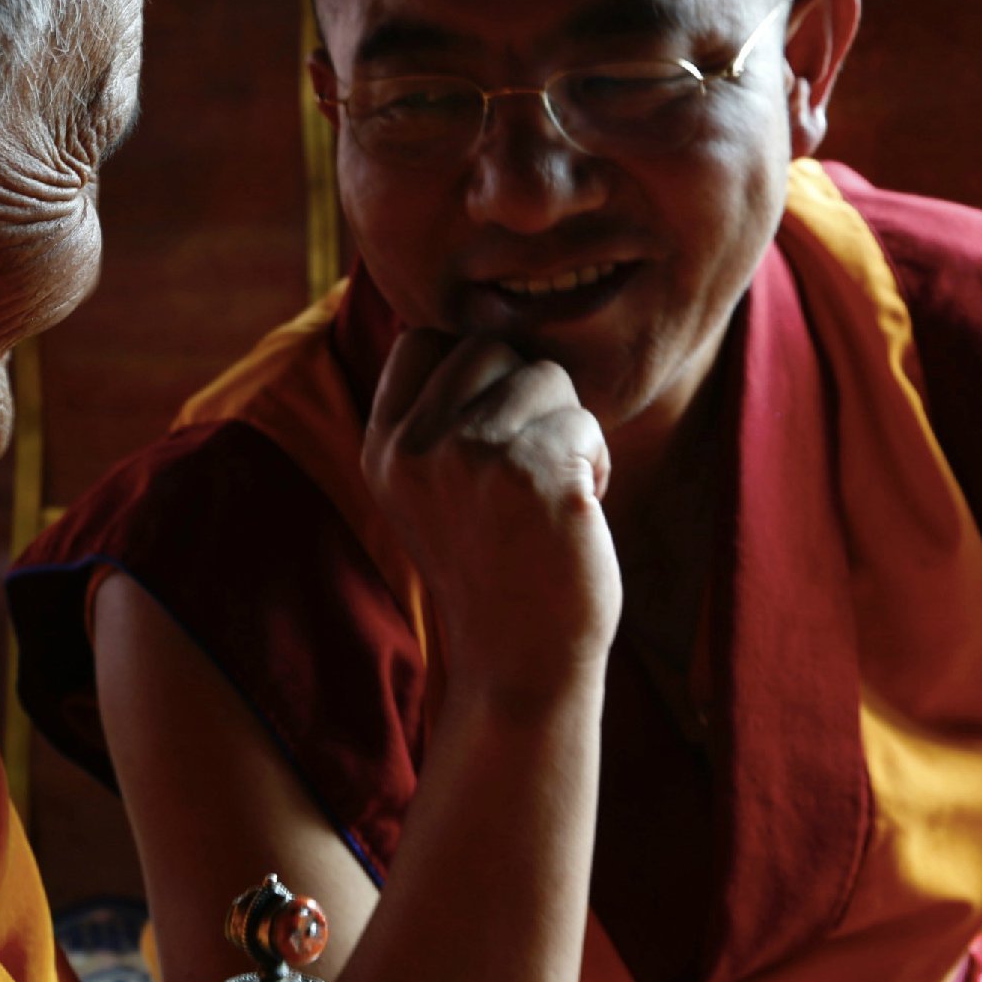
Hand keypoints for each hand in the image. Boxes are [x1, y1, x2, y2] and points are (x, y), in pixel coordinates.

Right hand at [361, 330, 621, 698]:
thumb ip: (434, 413)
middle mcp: (416, 448)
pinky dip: (597, 462)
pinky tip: (576, 514)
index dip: (472, 365)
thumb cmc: (492, 564)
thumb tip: (475, 319)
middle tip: (526, 466)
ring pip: (545, 375)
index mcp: (384, 447)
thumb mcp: (430, 486)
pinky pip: (585, 421)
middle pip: (490, 345)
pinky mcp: (534, 476)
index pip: (425, 338)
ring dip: (566, 427)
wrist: (518, 662)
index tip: (491, 424)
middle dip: (525, 393)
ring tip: (549, 492)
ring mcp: (471, 459)